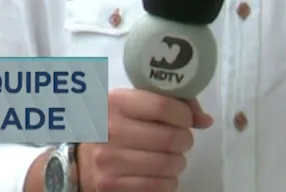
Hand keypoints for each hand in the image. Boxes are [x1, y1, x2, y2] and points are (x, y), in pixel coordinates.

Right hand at [77, 88, 212, 191]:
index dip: (184, 114)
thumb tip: (205, 120)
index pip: (162, 106)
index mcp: (114, 102)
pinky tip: (160, 173)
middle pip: (170, 137)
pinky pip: (159, 186)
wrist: (80, 157)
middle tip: (180, 140)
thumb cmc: (112, 125)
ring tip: (170, 157)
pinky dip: (168, 181)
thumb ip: (168, 103)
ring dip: (178, 162)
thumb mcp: (131, 105)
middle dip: (184, 140)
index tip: (185, 119)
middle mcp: (110, 129)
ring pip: (168, 164)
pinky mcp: (112, 184)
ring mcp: (109, 159)